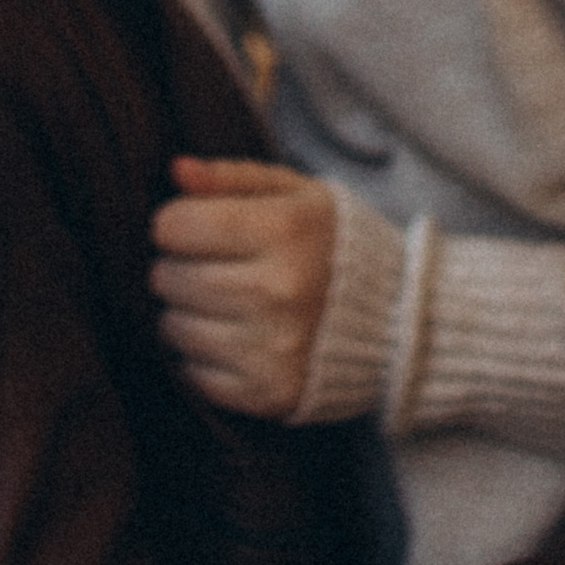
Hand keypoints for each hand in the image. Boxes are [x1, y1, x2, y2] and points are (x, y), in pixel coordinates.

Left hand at [151, 156, 336, 416]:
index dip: (176, 221)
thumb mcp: (296, 194)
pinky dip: (201, 354)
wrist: (396, 319)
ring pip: (173, 327)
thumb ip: (232, 177)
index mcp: (284, 230)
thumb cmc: (333, 243)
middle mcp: (277, 291)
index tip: (195, 225)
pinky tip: (233, 335)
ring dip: (185, 311)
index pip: (176, 225)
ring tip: (224, 299)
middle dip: (176, 265)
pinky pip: (192, 372)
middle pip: (168, 277)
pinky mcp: (267, 394)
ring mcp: (271, 348)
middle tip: (210, 264)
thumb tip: (176, 170)